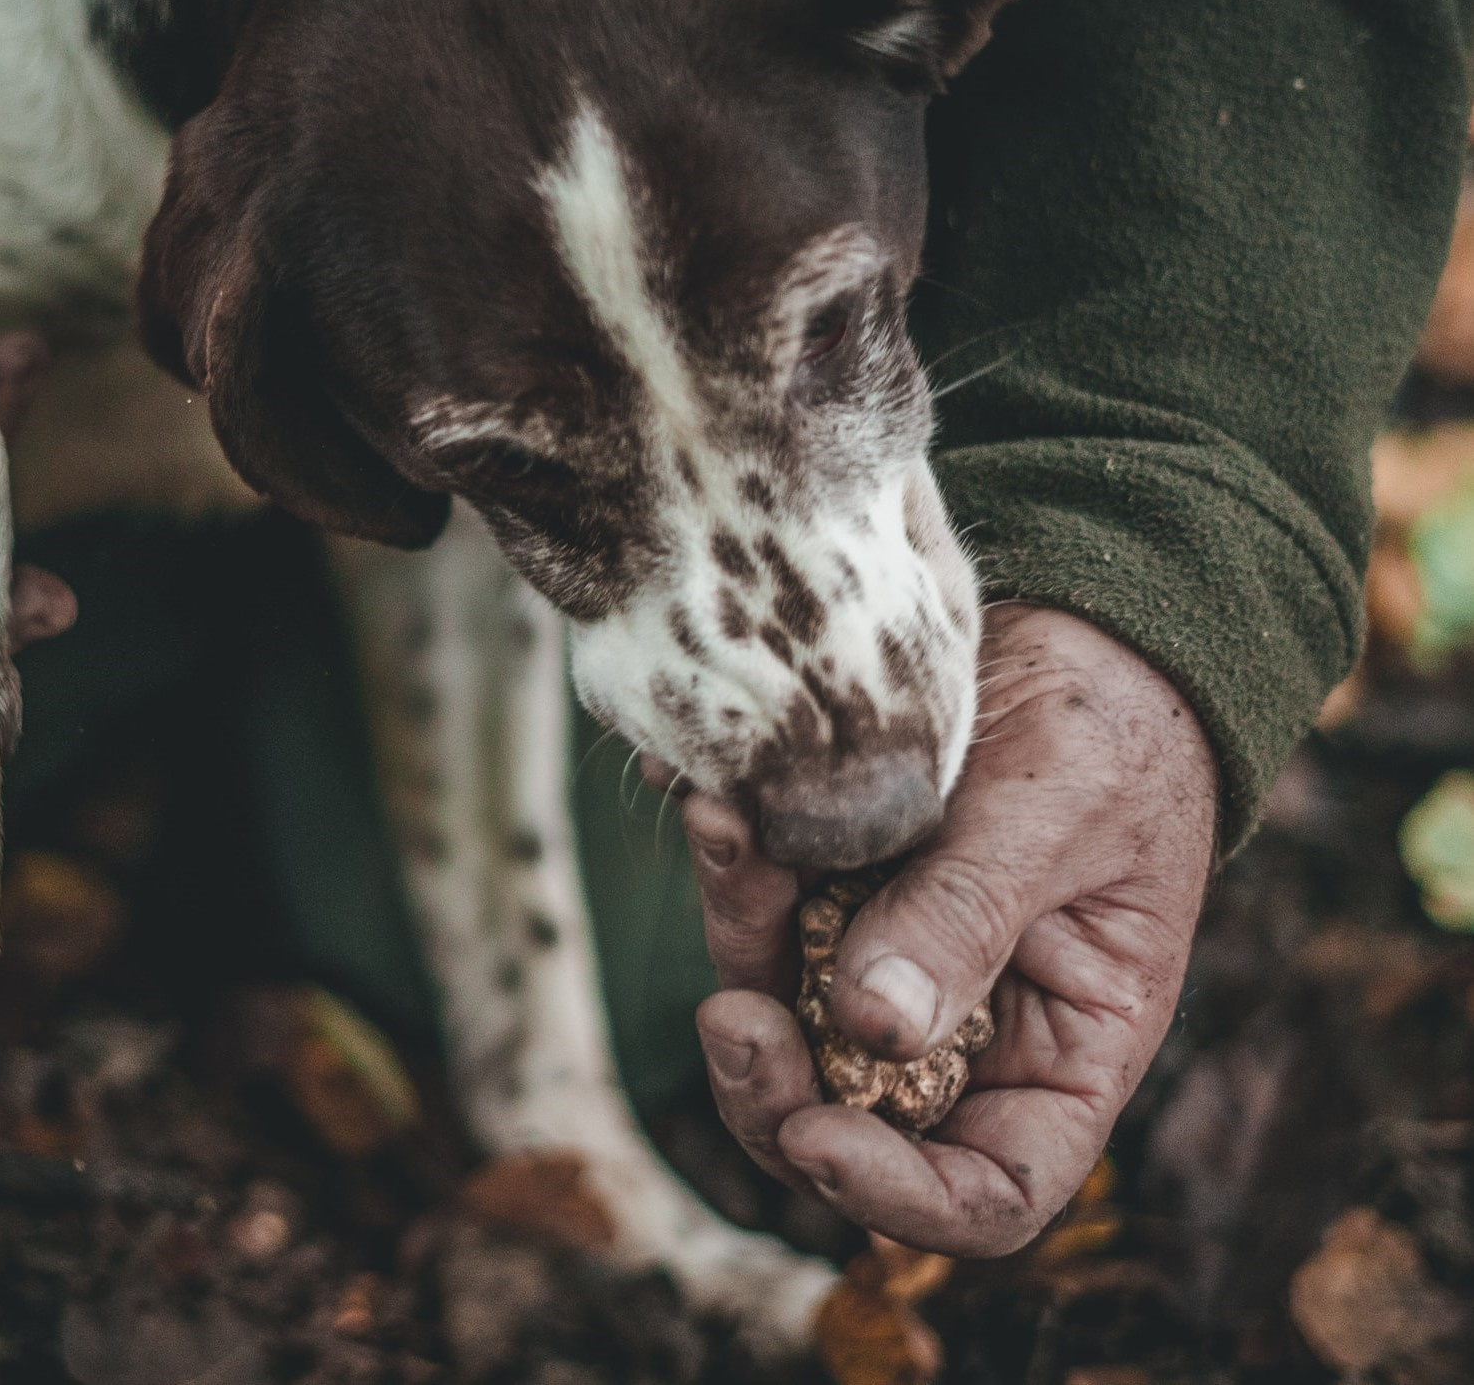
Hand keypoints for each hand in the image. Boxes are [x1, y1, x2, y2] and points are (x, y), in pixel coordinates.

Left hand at [682, 604, 1216, 1253]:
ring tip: (724, 828)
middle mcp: (965, 1029)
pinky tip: (711, 797)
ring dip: (738, 938)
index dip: (900, 1197)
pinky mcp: (831, 892)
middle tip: (728, 1014)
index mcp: (1062, 1052)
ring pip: (781, 1011)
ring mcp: (885, 962)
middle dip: (772, 1087)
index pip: (988, 1191)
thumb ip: (968, 918)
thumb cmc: (1114, 730)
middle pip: (848, 1121)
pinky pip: (762, 909)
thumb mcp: (1059, 816)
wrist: (1077, 626)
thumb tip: (871, 1028)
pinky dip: (733, 865)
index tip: (817, 1136)